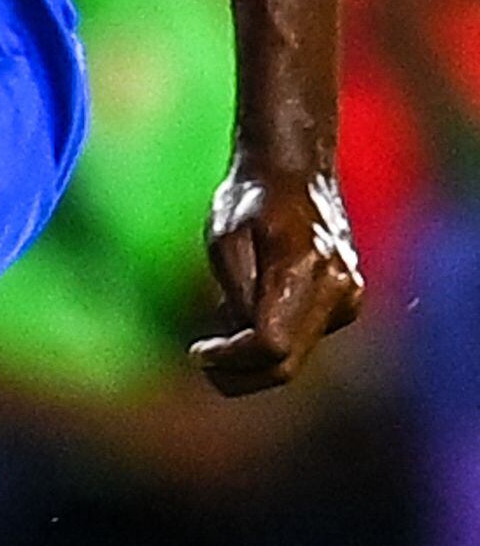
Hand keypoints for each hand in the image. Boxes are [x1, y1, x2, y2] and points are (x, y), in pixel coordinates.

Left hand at [193, 158, 362, 397]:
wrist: (295, 172)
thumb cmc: (251, 199)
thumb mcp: (224, 240)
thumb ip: (236, 293)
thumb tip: (241, 335)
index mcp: (304, 269)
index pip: (270, 345)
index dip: (231, 359)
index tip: (198, 353)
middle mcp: (336, 289)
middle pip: (286, 364)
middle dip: (239, 373)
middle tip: (203, 361)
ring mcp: (348, 299)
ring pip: (295, 357)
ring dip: (252, 356)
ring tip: (222, 315)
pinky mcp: (348, 303)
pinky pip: (303, 340)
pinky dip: (272, 339)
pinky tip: (249, 308)